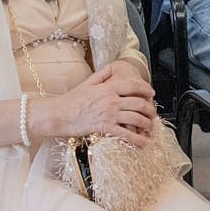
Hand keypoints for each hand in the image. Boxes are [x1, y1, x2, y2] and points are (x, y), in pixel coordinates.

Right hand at [38, 65, 156, 145]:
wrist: (56, 114)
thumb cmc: (69, 101)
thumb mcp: (86, 83)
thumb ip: (101, 75)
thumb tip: (112, 68)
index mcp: (107, 88)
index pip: (133, 85)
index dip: (146, 89)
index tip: (151, 94)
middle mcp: (111, 100)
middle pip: (139, 103)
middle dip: (150, 109)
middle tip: (153, 114)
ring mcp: (109, 114)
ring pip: (136, 118)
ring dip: (147, 124)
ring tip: (149, 128)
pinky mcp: (105, 127)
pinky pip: (126, 134)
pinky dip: (137, 139)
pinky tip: (142, 142)